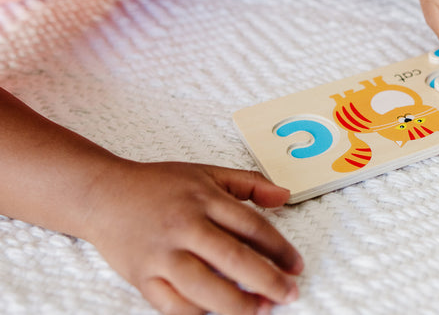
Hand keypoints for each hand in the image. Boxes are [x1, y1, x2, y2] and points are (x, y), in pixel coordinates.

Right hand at [83, 160, 302, 314]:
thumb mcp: (207, 172)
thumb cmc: (160, 185)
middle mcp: (185, 226)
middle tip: (290, 294)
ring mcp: (162, 255)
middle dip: (267, 280)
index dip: (279, 248)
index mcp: (204, 198)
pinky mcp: (143, 278)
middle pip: (233, 258)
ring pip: (205, 288)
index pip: (251, 225)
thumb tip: (285, 196)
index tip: (296, 265)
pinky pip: (174, 306)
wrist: (105, 195)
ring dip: (238, 305)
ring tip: (263, 310)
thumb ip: (249, 183)